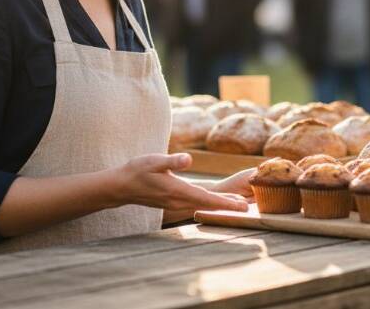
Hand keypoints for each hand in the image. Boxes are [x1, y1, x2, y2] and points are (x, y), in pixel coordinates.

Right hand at [108, 153, 247, 213]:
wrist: (121, 185)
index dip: (225, 204)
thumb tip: (189, 159)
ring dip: (219, 206)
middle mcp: (179, 199)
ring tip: (236, 205)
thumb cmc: (138, 170)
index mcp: (178, 190)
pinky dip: (209, 203)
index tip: (241, 207)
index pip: (206, 199)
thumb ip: (173, 160)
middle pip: (208, 205)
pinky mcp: (173, 201)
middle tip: (247, 209)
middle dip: (227, 207)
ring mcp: (175, 202)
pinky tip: (214, 201)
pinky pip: (195, 204)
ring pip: (202, 205)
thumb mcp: (155, 160)